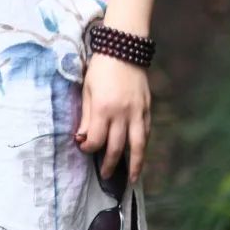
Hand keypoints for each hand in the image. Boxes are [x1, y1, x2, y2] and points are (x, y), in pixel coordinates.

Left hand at [75, 53, 150, 184]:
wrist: (123, 50)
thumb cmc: (101, 69)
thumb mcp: (87, 90)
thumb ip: (86, 116)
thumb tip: (82, 138)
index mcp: (103, 108)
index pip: (96, 139)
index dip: (89, 148)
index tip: (84, 149)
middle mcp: (122, 114)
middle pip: (117, 147)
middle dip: (110, 164)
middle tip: (105, 176)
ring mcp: (137, 113)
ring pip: (138, 146)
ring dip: (135, 164)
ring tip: (131, 179)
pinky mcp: (147, 110)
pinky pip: (146, 133)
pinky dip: (143, 147)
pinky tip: (140, 156)